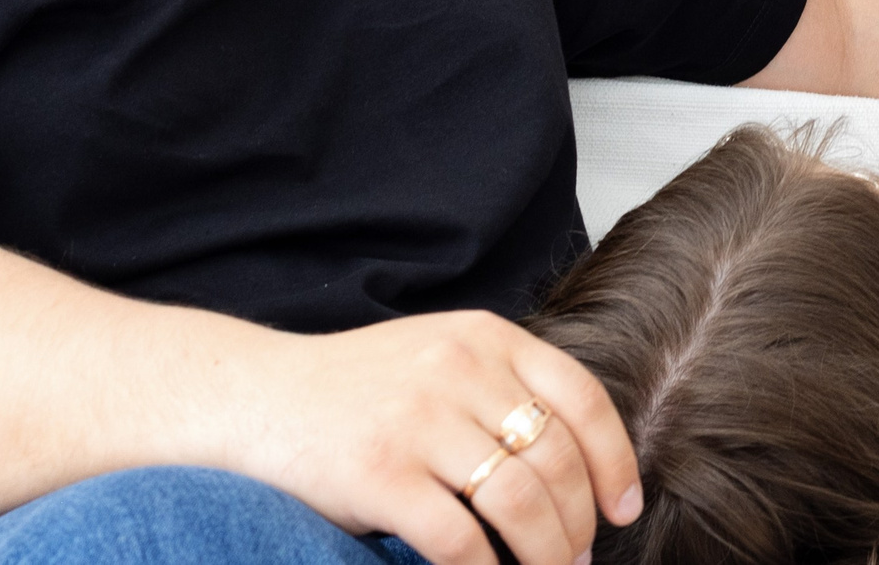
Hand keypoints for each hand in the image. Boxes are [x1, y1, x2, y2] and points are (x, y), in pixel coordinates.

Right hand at [239, 310, 640, 564]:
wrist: (256, 396)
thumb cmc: (358, 389)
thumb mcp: (440, 357)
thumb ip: (502, 388)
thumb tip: (580, 468)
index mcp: (485, 336)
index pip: (582, 399)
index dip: (614, 461)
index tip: (622, 507)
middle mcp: (458, 369)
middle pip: (557, 459)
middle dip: (579, 523)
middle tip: (578, 557)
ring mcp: (418, 420)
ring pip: (520, 503)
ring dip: (546, 554)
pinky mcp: (380, 473)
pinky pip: (460, 541)